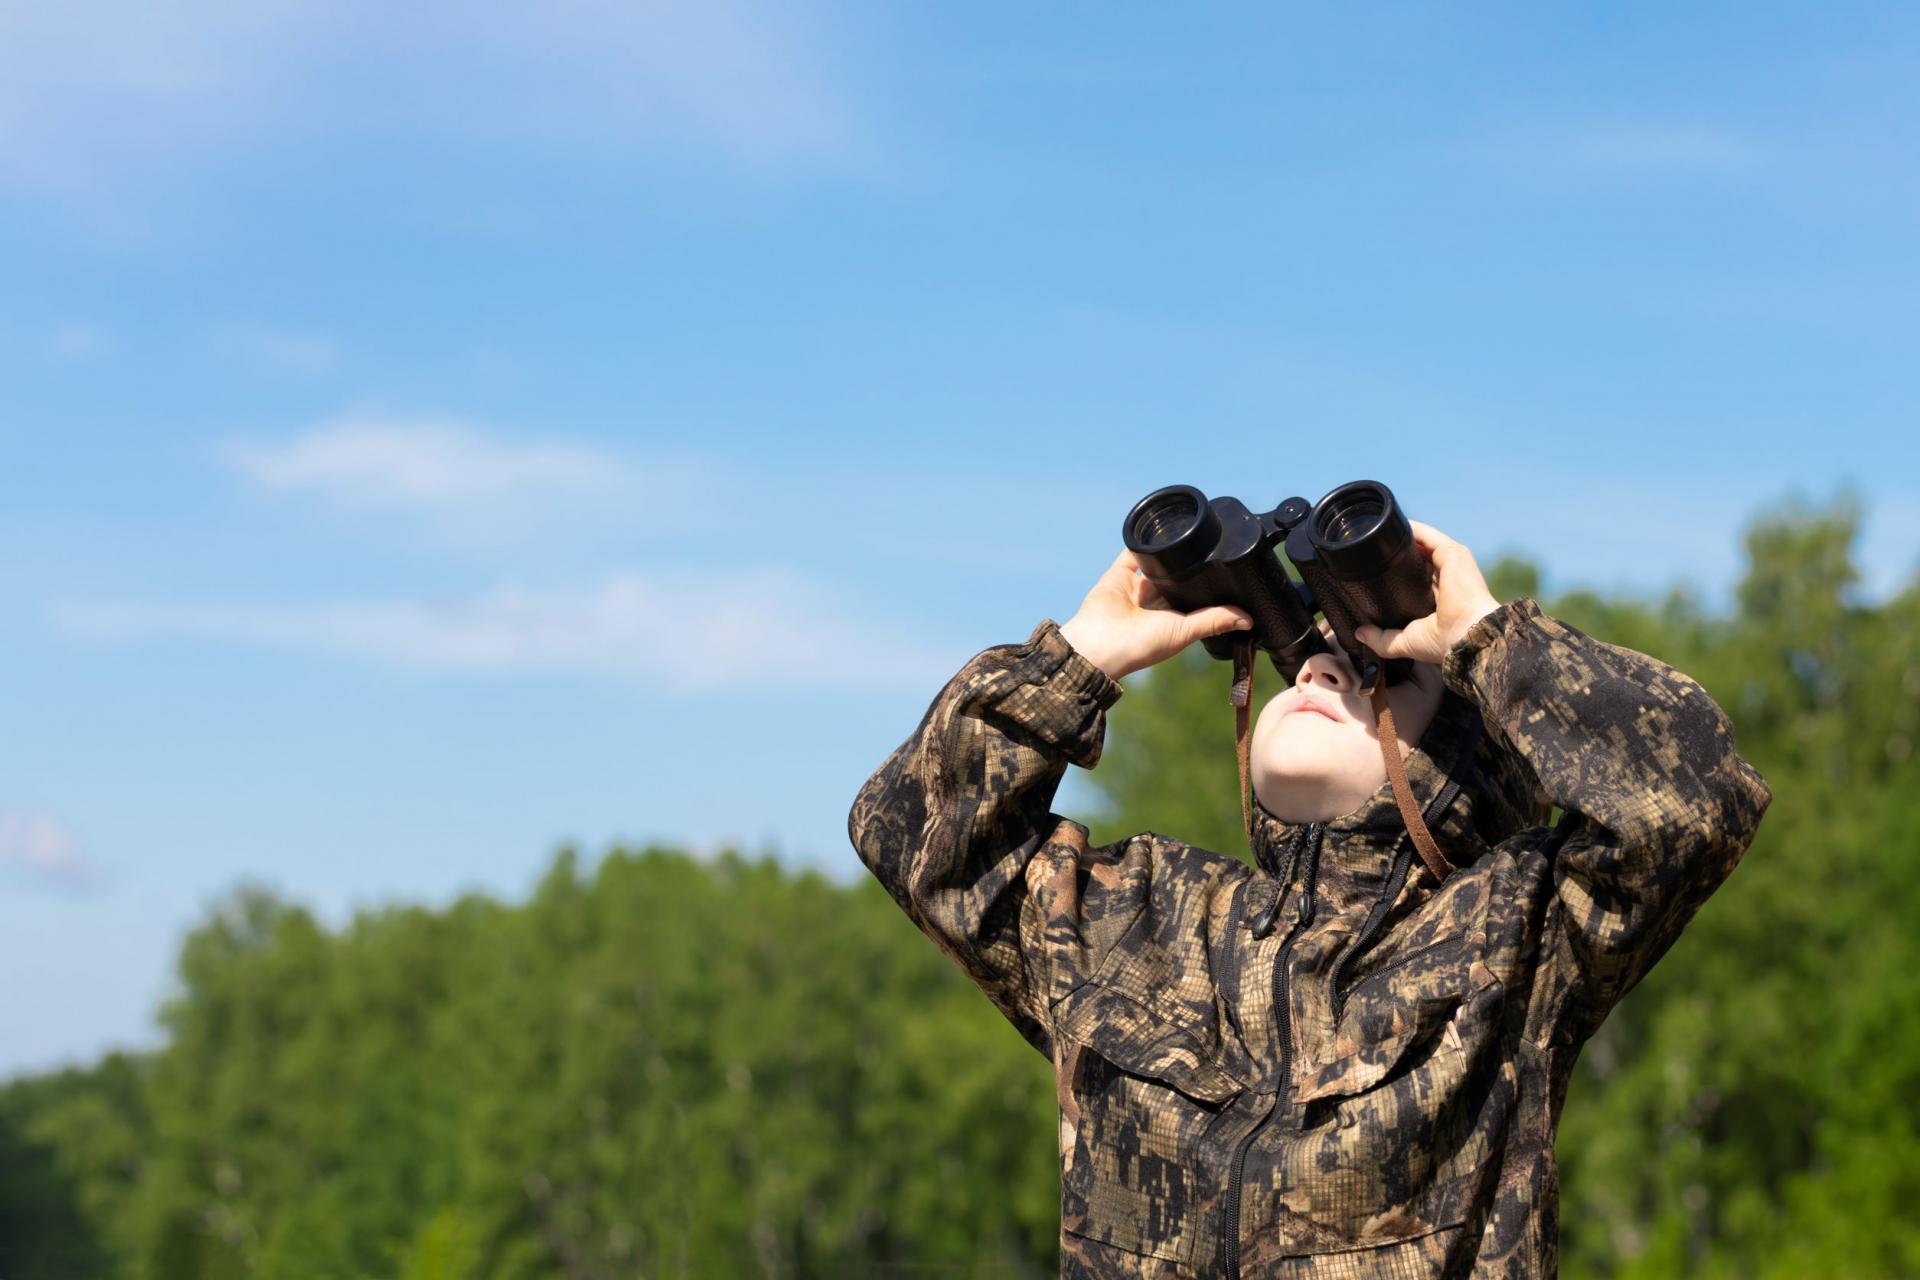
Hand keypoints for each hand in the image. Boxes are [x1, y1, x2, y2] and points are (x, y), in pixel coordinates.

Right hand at [1058, 549, 1251, 681]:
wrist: (1099, 643)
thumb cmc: (1141, 646)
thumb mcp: (1184, 632)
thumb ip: (1214, 621)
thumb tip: (1250, 619)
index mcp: (1172, 619)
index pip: (1194, 597)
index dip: (1208, 585)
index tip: (1228, 569)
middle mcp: (1154, 603)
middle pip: (1177, 578)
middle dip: (1190, 566)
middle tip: (1212, 544)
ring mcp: (1135, 588)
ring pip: (1157, 564)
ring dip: (1169, 550)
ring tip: (1189, 532)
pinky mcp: (1118, 574)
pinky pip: (1132, 553)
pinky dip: (1143, 541)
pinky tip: (1159, 528)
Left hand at [1353, 521, 1501, 666]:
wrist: (1468, 635)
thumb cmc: (1444, 643)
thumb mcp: (1405, 642)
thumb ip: (1381, 639)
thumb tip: (1360, 632)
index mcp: (1438, 600)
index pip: (1417, 580)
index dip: (1397, 575)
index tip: (1374, 572)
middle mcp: (1446, 579)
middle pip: (1419, 559)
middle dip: (1397, 555)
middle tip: (1371, 553)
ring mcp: (1451, 564)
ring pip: (1423, 544)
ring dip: (1402, 538)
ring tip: (1376, 535)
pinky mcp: (1452, 552)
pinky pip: (1428, 535)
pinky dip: (1411, 529)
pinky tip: (1389, 527)